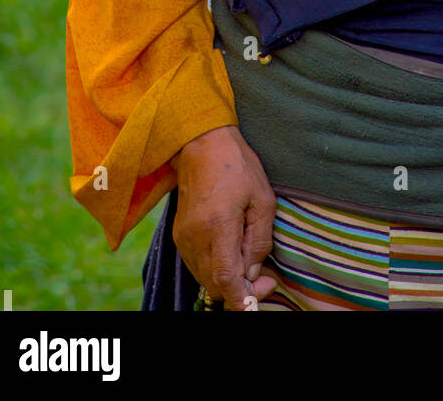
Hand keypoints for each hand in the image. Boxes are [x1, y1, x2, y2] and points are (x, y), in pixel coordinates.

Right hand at [171, 125, 277, 310]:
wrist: (201, 144)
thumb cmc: (237, 166)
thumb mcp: (262, 198)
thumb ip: (259, 240)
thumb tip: (253, 274)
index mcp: (217, 226)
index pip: (225, 280)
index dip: (242, 298)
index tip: (259, 298)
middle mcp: (195, 237)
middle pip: (214, 286)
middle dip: (240, 290)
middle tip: (264, 277)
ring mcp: (183, 238)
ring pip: (204, 279)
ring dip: (227, 279)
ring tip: (248, 256)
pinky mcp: (178, 236)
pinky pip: (197, 266)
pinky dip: (215, 268)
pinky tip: (231, 250)